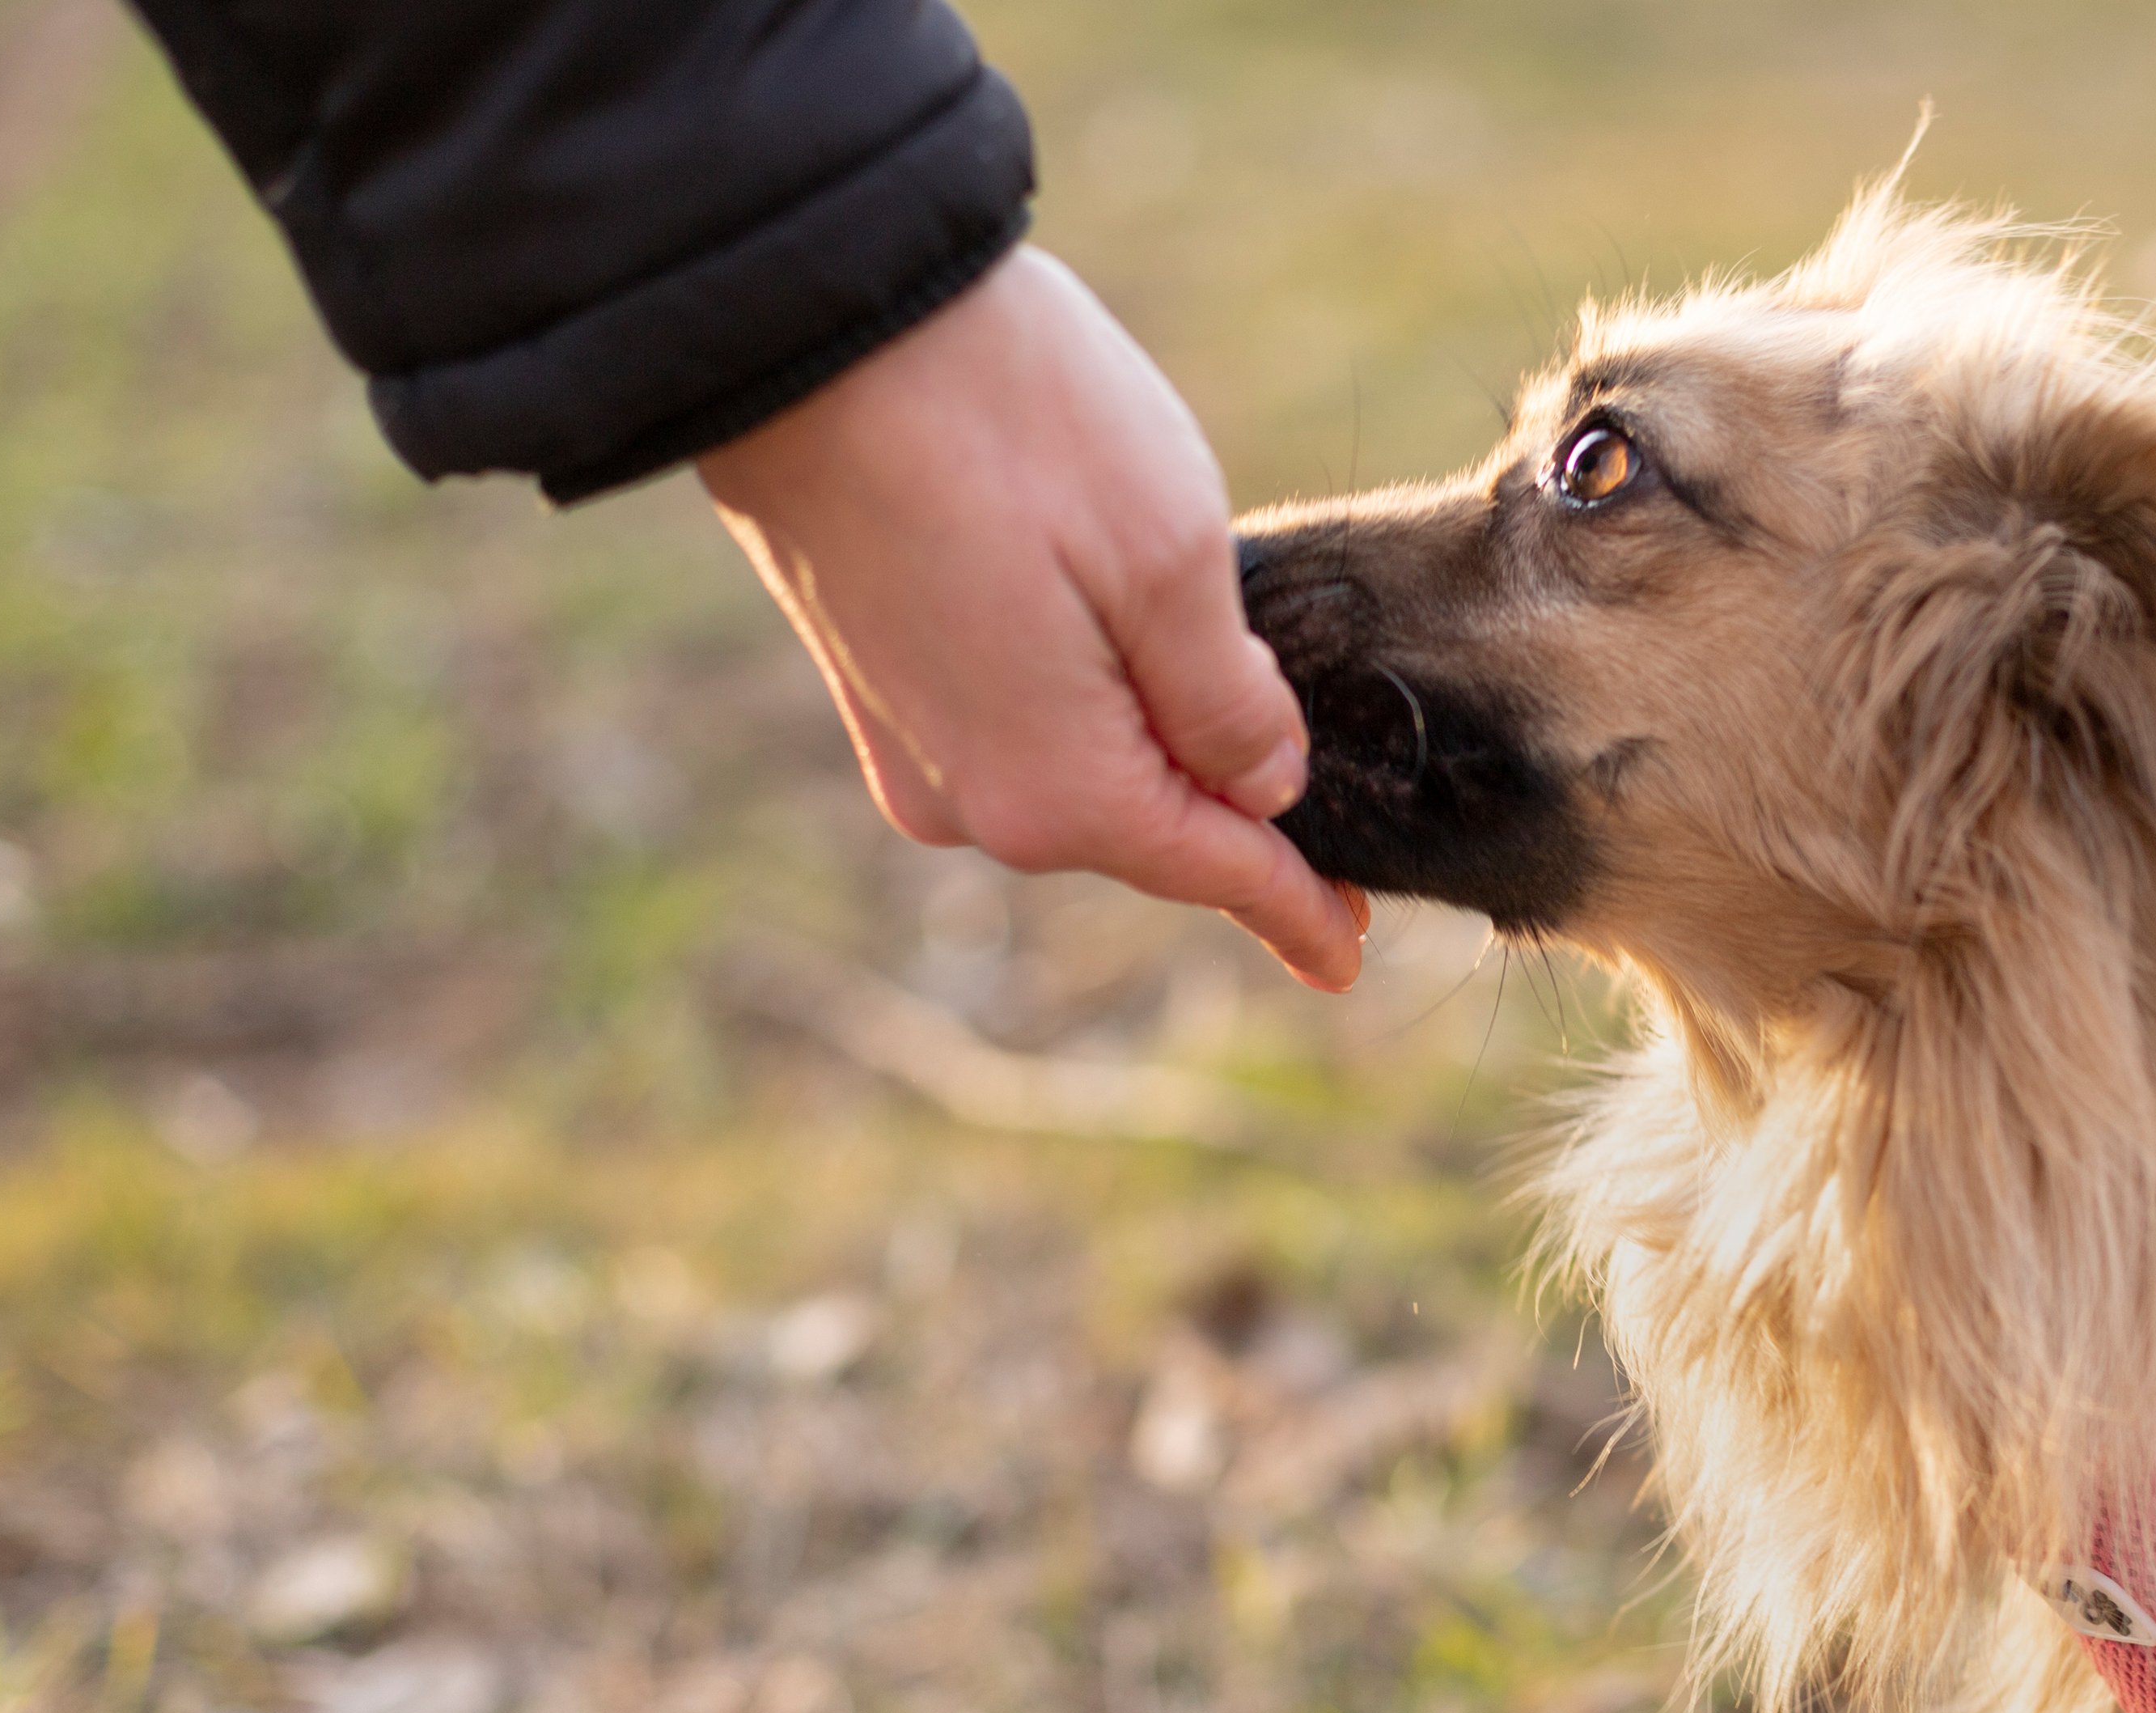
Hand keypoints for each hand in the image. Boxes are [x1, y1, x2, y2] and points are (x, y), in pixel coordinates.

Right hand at [697, 246, 1366, 988]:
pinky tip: (1113, 645)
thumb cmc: (1004, 419)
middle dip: (1227, 810)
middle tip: (1309, 792)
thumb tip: (1262, 785)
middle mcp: (972, 802)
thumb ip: (1230, 700)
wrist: (808, 314)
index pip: (1215, 869)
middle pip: (1146, 827)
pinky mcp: (876, 684)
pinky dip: (1084, 708)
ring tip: (1210, 688)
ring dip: (1152, 744)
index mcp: (1058, 791)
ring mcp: (910, 746)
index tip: (1348, 956)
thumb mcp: (1170, 557)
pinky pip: (1014, 729)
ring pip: (1080, 775)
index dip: (1295, 908)